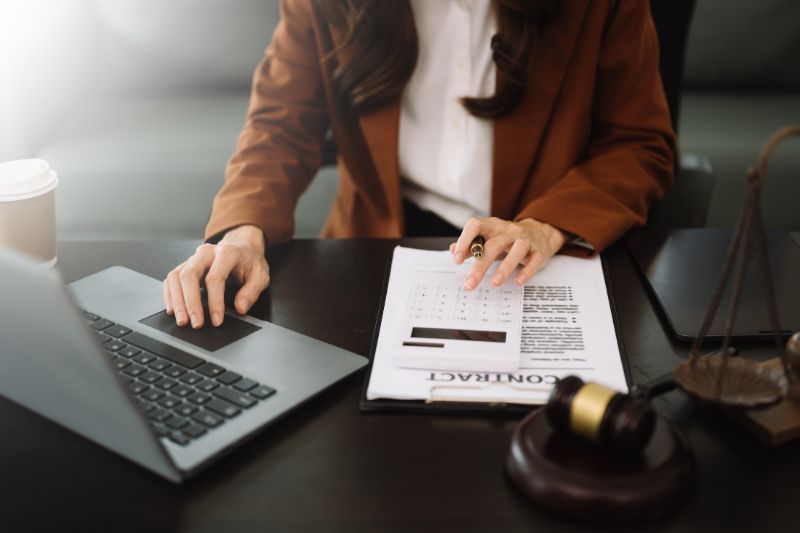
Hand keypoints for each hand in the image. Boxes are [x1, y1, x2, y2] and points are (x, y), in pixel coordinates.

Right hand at [163, 225, 269, 327]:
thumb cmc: (250, 260)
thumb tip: (240, 308)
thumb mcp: (260, 275)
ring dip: (177, 301)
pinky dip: (170, 295)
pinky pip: (172, 278)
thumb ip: (251, 291)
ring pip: (177, 276)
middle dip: (190, 302)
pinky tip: (173, 309)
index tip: (217, 320)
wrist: (242, 245)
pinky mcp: (186, 264)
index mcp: (227, 253)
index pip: (215, 278)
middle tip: (195, 323)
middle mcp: (206, 252)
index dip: (215, 301)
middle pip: (189, 275)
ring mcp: (193, 258)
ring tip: (182, 320)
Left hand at [451, 217, 566, 289]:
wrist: (540, 231)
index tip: (457, 259)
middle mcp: (508, 231)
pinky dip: (526, 271)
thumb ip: (471, 244)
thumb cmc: (508, 238)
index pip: (475, 225)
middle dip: (480, 265)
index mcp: (492, 226)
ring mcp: (525, 240)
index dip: (464, 241)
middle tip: (470, 283)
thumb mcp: (489, 237)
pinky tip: (517, 281)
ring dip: (505, 267)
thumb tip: (454, 251)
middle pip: (493, 245)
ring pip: (517, 250)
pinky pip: (534, 260)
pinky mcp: (539, 251)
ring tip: (494, 283)